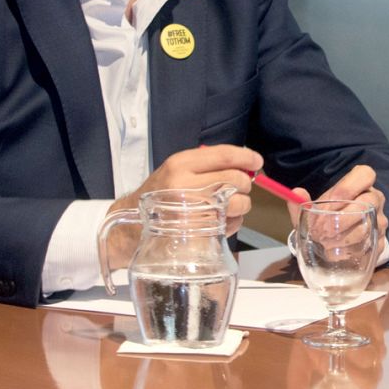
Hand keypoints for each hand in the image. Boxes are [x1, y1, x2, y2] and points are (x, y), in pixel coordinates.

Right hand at [103, 145, 261, 270]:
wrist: (132, 225)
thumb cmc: (160, 194)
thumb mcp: (176, 170)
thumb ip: (207, 164)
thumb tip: (247, 164)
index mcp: (180, 164)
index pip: (224, 155)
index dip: (246, 157)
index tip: (257, 162)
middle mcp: (185, 185)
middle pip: (236, 179)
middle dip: (245, 184)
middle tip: (238, 188)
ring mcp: (192, 211)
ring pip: (239, 203)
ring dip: (241, 205)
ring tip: (227, 207)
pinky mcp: (198, 233)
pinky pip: (232, 224)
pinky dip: (234, 223)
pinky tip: (220, 222)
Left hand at [289, 165, 388, 261]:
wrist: (341, 238)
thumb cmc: (328, 217)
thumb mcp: (315, 209)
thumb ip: (303, 202)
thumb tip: (296, 193)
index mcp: (361, 185)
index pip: (365, 175)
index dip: (348, 187)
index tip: (330, 201)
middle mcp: (374, 200)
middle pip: (367, 203)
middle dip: (340, 218)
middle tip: (320, 229)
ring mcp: (379, 222)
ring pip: (365, 228)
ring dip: (340, 237)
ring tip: (322, 242)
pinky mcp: (380, 243)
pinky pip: (366, 247)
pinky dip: (345, 252)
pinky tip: (332, 253)